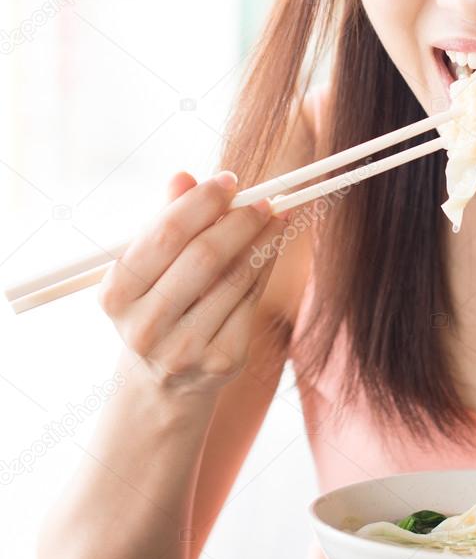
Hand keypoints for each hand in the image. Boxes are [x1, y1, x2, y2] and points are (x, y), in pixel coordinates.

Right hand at [97, 170, 287, 395]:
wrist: (162, 382)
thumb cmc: (157, 304)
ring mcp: (183, 349)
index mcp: (116, 294)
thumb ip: (165, 220)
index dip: (202, 202)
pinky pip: (252, 299)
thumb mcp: (148, 266)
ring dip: (262, 239)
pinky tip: (272, 246)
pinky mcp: (220, 361)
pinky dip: (266, 265)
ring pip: (235, 277)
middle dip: (239, 220)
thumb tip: (183, 176)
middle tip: (263, 198)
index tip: (230, 179)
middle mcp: (144, 326)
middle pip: (204, 256)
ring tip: (276, 216)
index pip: (165, 235)